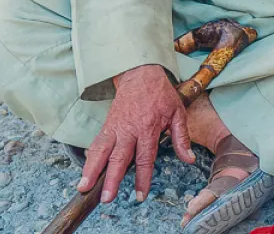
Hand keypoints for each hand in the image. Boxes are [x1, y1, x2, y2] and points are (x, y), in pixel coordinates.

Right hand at [77, 64, 194, 202]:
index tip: (140, 195)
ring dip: (92, 171)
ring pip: (101, 152)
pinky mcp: (107, 126)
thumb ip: (181, 138)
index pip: (145, 158)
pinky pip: (96, 144)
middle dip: (112, 180)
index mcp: (148, 128)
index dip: (143, 178)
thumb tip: (189, 159)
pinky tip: (84, 173)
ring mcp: (115, 128)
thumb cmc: (161, 94)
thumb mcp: (178, 113)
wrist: (140, 74)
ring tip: (84, 188)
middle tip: (106, 198)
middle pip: (119, 159)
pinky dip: (89, 159)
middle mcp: (129, 130)